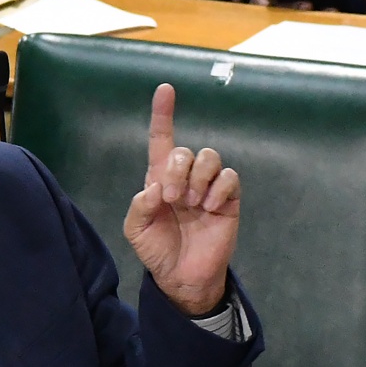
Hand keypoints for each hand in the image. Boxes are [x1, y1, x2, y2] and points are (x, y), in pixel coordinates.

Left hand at [124, 84, 239, 315]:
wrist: (182, 276)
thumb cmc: (157, 250)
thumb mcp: (136, 230)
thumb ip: (139, 206)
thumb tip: (155, 186)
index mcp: (159, 179)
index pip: (162, 140)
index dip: (163, 115)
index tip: (165, 89)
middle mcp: (184, 177)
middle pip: (186, 151)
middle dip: (177, 170)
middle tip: (172, 198)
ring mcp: (207, 187)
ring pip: (210, 157)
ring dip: (198, 177)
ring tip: (192, 203)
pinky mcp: (228, 199)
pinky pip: (229, 177)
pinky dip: (218, 189)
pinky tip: (209, 207)